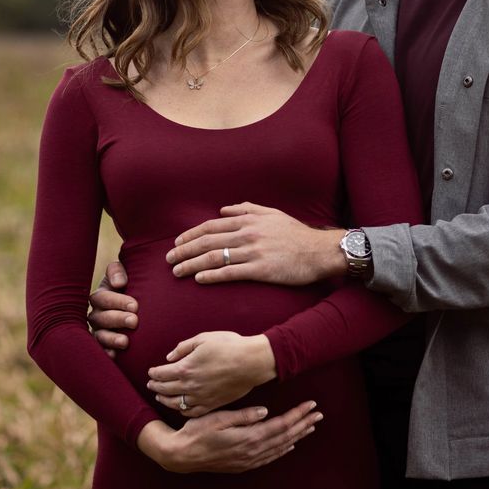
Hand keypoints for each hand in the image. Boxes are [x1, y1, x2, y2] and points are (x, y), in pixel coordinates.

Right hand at [88, 260, 138, 356]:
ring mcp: (98, 331)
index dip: (117, 301)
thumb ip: (117, 272)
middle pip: (101, 318)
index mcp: (100, 296)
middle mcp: (96, 314)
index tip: (135, 305)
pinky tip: (114, 355)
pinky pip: (100, 350)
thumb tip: (119, 283)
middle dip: (118, 319)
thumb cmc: (129, 285)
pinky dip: (106, 352)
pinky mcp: (102, 345)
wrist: (136, 304)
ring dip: (111, 338)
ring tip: (125, 342)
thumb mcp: (121, 274)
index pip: (103, 298)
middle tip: (134, 321)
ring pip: (99, 335)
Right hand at [137, 401, 322, 473]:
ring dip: (297, 436)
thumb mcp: (217, 418)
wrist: (181, 455)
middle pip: (285, 437)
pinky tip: (289, 445)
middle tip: (318, 414)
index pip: (280, 425)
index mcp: (248, 437)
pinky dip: (282, 450)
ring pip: (280, 448)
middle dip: (303, 424)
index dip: (297, 414)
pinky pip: (270, 457)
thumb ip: (243, 416)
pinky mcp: (243, 464)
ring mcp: (248, 460)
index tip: (310, 404)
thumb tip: (265, 411)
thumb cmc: (196, 432)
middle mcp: (252, 451)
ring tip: (310, 426)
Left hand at [148, 331, 276, 415]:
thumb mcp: (203, 338)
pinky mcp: (212, 404)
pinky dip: (182, 410)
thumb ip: (183, 347)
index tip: (151, 372)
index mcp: (185, 368)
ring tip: (159, 397)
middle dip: (156, 386)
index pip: (162, 374)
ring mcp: (201, 397)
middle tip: (151, 384)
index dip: (154, 373)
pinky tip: (179, 407)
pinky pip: (192, 412)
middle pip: (166, 389)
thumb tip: (169, 357)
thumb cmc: (228, 346)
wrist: (251, 362)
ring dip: (165, 400)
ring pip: (176, 403)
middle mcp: (190, 386)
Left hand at [166, 202, 346, 284]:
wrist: (319, 251)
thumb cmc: (296, 234)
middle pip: (207, 241)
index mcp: (249, 220)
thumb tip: (224, 209)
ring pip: (214, 257)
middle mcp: (247, 234)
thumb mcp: (272, 214)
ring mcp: (253, 252)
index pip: (211, 226)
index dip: (191, 234)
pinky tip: (199, 279)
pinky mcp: (260, 270)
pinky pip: (230, 273)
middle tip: (169, 259)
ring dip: (191, 264)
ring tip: (177, 272)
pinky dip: (211, 276)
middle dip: (184, 250)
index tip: (177, 243)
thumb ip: (247, 209)